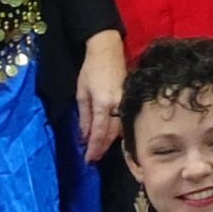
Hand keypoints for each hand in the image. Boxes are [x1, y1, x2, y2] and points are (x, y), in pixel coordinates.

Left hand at [77, 30, 126, 162]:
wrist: (108, 52)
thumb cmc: (91, 70)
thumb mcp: (81, 92)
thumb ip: (84, 116)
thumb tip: (84, 136)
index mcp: (103, 103)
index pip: (99, 132)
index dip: (94, 148)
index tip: (88, 160)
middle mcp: (118, 106)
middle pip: (112, 134)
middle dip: (102, 148)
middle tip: (93, 160)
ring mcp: (127, 103)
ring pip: (121, 130)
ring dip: (110, 142)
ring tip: (100, 151)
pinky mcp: (131, 101)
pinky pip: (125, 121)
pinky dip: (117, 132)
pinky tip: (111, 137)